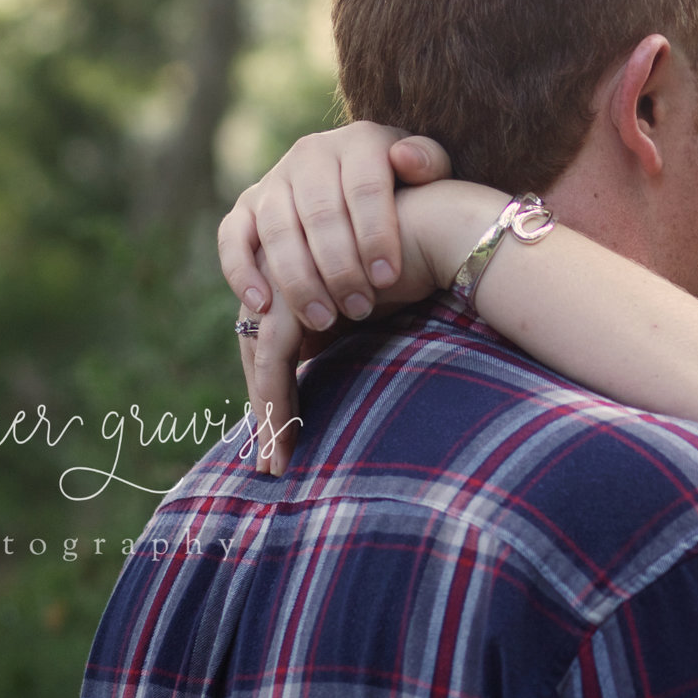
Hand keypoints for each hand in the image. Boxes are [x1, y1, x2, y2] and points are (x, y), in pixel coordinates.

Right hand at [218, 122, 453, 332]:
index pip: (364, 187)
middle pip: (319, 213)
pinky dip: (240, 271)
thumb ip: (429, 163)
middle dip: (340, 267)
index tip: (387, 279)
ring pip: (277, 229)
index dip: (375, 233)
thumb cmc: (408, 189)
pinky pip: (232, 237)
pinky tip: (262, 307)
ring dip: (298, 279)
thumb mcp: (429, 172)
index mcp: (359, 141)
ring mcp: (274, 179)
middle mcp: (310, 154)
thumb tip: (407, 159)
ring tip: (324, 321)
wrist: (366, 188)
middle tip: (360, 308)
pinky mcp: (246, 207)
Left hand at [237, 180, 510, 475]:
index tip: (281, 443)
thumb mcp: (367, 309)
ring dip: (269, 409)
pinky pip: (274, 348)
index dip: (272, 393)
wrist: (441, 233)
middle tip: (273, 465)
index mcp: (294, 277)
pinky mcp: (291, 285)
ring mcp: (279, 275)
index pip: (269, 343)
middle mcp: (278, 272)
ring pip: (261, 354)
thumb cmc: (415, 267)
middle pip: (256, 351)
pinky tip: (286, 423)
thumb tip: (313, 369)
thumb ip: (336, 330)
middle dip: (265, 410)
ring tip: (281, 456)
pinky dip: (277, 388)